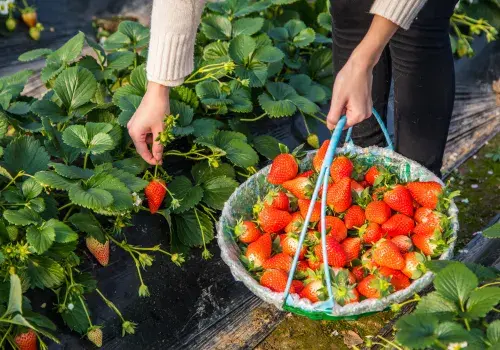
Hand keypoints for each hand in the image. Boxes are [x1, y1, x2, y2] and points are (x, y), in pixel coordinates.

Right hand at [127, 82, 169, 164]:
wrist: (157, 92)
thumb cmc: (159, 110)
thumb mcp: (160, 130)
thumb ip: (158, 146)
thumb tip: (158, 158)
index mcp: (135, 133)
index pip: (142, 151)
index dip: (151, 159)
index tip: (159, 164)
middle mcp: (131, 129)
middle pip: (142, 145)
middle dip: (152, 150)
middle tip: (163, 156)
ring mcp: (133, 124)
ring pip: (144, 139)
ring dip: (153, 140)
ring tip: (163, 135)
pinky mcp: (137, 120)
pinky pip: (144, 132)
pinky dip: (152, 134)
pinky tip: (159, 129)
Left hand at [326, 15, 397, 129]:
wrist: (361, 65)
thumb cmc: (348, 80)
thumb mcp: (337, 100)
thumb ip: (333, 116)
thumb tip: (331, 128)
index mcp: (358, 116)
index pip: (342, 125)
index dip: (335, 116)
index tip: (336, 103)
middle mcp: (365, 115)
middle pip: (346, 119)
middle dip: (340, 109)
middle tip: (342, 96)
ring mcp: (366, 109)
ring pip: (348, 112)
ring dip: (344, 105)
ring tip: (346, 92)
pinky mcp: (366, 103)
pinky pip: (353, 107)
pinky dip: (348, 101)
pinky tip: (349, 91)